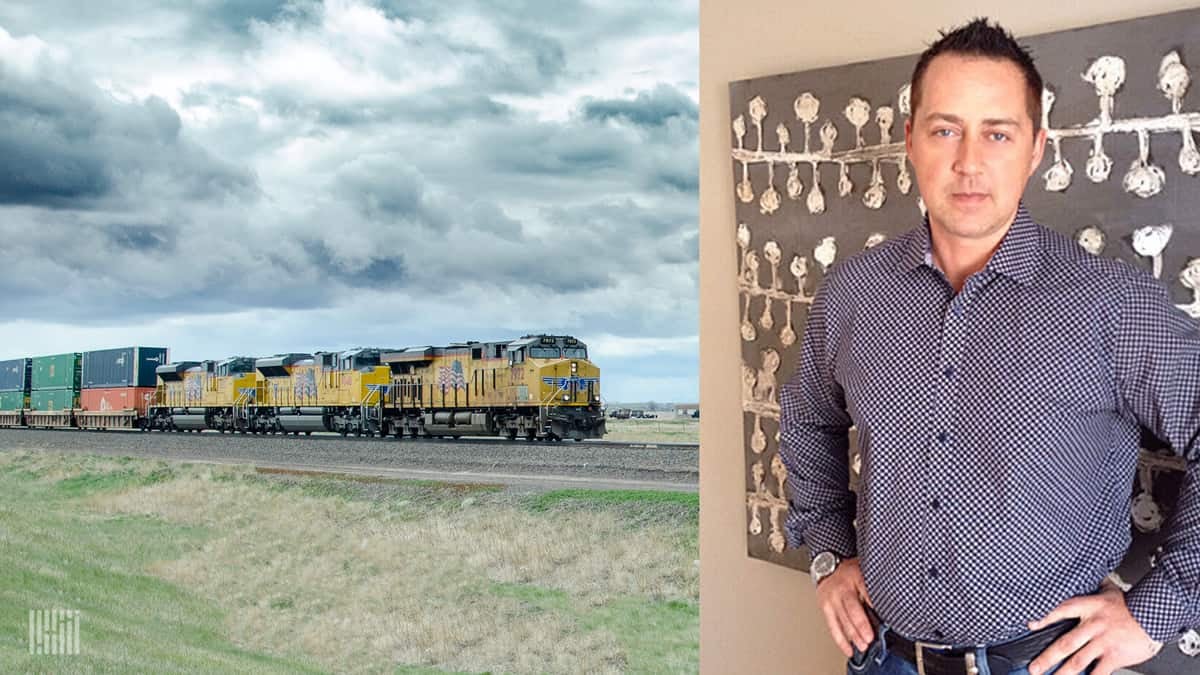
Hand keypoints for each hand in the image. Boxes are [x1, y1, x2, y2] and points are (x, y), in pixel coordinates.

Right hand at [816, 556, 874, 657]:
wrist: (826, 568)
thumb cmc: (849, 573)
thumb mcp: (864, 573)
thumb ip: (873, 588)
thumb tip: (888, 606)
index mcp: (854, 577)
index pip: (865, 591)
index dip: (873, 604)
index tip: (884, 617)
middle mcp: (841, 589)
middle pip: (852, 609)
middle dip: (861, 626)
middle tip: (870, 638)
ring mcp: (831, 599)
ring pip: (842, 620)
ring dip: (853, 636)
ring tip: (863, 646)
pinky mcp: (825, 608)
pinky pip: (832, 627)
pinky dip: (841, 640)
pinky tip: (849, 649)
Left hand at [1026, 581, 1162, 674]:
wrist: (1156, 614)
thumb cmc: (1132, 605)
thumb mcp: (1109, 591)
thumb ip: (1094, 587)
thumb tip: (1085, 575)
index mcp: (1088, 608)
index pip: (1060, 611)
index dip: (1044, 618)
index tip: (1030, 626)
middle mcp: (1092, 626)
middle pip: (1065, 643)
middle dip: (1047, 657)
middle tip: (1034, 668)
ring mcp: (1103, 642)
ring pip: (1078, 661)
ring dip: (1062, 672)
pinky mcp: (1115, 656)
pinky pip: (1099, 672)